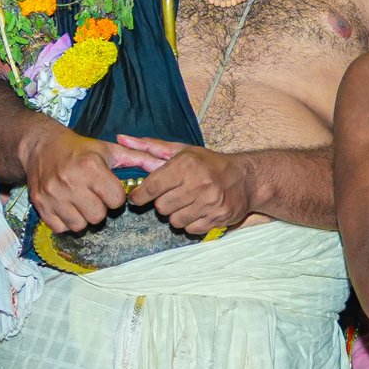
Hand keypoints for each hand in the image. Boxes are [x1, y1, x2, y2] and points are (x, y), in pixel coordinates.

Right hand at [21, 125, 163, 232]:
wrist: (42, 146)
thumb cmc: (81, 149)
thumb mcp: (110, 150)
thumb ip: (139, 158)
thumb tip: (164, 165)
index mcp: (90, 167)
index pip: (116, 200)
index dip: (115, 196)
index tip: (108, 188)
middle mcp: (70, 181)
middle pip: (98, 216)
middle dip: (100, 208)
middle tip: (94, 196)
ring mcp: (53, 195)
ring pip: (80, 225)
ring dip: (84, 217)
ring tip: (81, 201)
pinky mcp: (40, 205)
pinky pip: (61, 228)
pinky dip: (67, 221)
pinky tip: (68, 206)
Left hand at [119, 135, 252, 233]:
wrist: (246, 179)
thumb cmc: (209, 163)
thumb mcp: (182, 151)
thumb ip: (151, 148)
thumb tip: (122, 139)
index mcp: (186, 165)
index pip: (152, 187)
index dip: (140, 195)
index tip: (137, 198)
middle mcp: (198, 183)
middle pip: (161, 207)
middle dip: (163, 203)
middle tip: (173, 195)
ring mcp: (209, 203)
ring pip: (174, 220)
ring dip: (176, 214)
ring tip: (187, 202)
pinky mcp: (217, 218)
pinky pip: (190, 229)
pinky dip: (190, 222)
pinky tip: (198, 210)